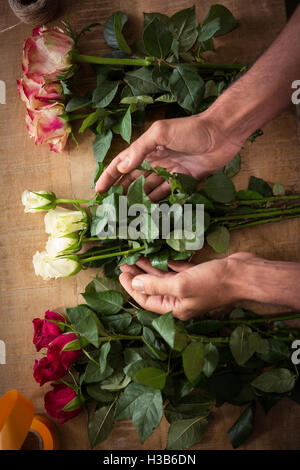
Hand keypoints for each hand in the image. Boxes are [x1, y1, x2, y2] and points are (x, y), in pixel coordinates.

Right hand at [95, 110, 242, 199]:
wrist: (223, 134)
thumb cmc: (192, 129)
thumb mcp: (161, 133)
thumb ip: (140, 149)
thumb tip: (121, 167)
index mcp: (147, 148)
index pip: (122, 163)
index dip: (109, 176)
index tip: (98, 191)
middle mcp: (156, 160)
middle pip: (133, 179)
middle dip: (121, 192)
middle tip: (111, 208)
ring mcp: (170, 171)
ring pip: (149, 189)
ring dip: (138, 200)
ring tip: (127, 214)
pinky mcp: (184, 180)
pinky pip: (168, 193)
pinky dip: (158, 202)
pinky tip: (150, 212)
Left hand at [119, 254, 253, 319]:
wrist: (243, 275)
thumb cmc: (213, 283)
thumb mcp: (181, 285)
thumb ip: (156, 286)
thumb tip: (135, 284)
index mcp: (176, 308)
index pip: (146, 300)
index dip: (132, 287)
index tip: (121, 272)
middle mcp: (181, 300)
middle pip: (153, 289)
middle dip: (138, 277)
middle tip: (124, 264)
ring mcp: (190, 288)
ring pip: (164, 279)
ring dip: (150, 269)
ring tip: (136, 258)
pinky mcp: (198, 276)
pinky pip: (178, 271)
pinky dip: (168, 265)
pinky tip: (160, 259)